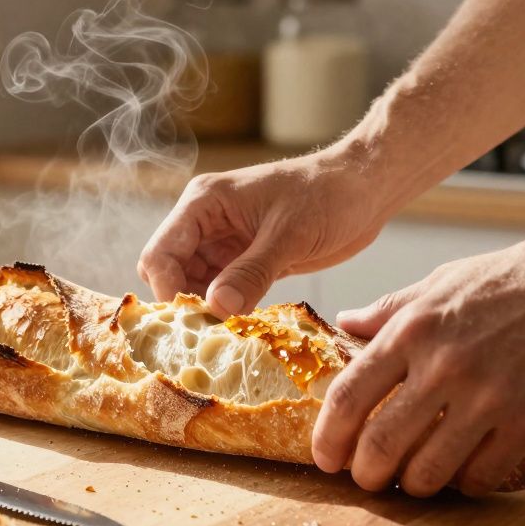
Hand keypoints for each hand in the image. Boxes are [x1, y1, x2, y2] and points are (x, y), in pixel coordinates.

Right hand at [137, 145, 385, 316]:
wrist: (364, 190)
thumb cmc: (328, 195)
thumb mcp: (289, 235)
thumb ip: (251, 271)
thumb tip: (216, 308)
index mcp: (204, 202)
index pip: (160, 253)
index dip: (168, 290)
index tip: (194, 321)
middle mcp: (205, 223)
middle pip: (168, 272)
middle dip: (183, 303)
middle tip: (210, 333)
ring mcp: (223, 243)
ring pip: (192, 287)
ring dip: (205, 311)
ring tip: (226, 336)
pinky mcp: (243, 261)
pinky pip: (220, 292)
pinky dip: (225, 310)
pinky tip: (241, 327)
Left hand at [311, 232, 524, 495]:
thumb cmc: (518, 277)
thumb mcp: (443, 282)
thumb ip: (391, 310)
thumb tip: (345, 323)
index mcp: (413, 329)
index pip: (349, 397)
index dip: (328, 437)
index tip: (325, 456)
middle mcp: (443, 365)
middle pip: (380, 444)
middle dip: (366, 474)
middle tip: (367, 480)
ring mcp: (488, 396)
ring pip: (429, 470)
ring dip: (414, 485)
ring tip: (413, 481)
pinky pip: (482, 474)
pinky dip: (466, 483)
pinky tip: (465, 473)